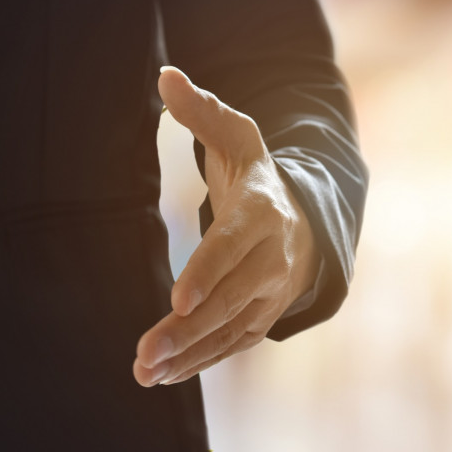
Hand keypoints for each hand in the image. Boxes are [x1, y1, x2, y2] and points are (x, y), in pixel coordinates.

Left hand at [133, 67, 319, 386]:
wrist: (305, 222)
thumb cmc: (259, 177)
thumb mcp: (238, 137)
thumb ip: (202, 111)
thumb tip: (165, 76)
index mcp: (263, 212)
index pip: (233, 245)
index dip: (208, 272)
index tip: (179, 298)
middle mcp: (272, 258)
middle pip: (231, 297)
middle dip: (189, 328)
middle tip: (146, 353)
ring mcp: (271, 292)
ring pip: (231, 328)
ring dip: (189, 354)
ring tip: (146, 372)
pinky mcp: (263, 316)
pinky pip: (234, 343)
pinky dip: (202, 360)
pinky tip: (166, 375)